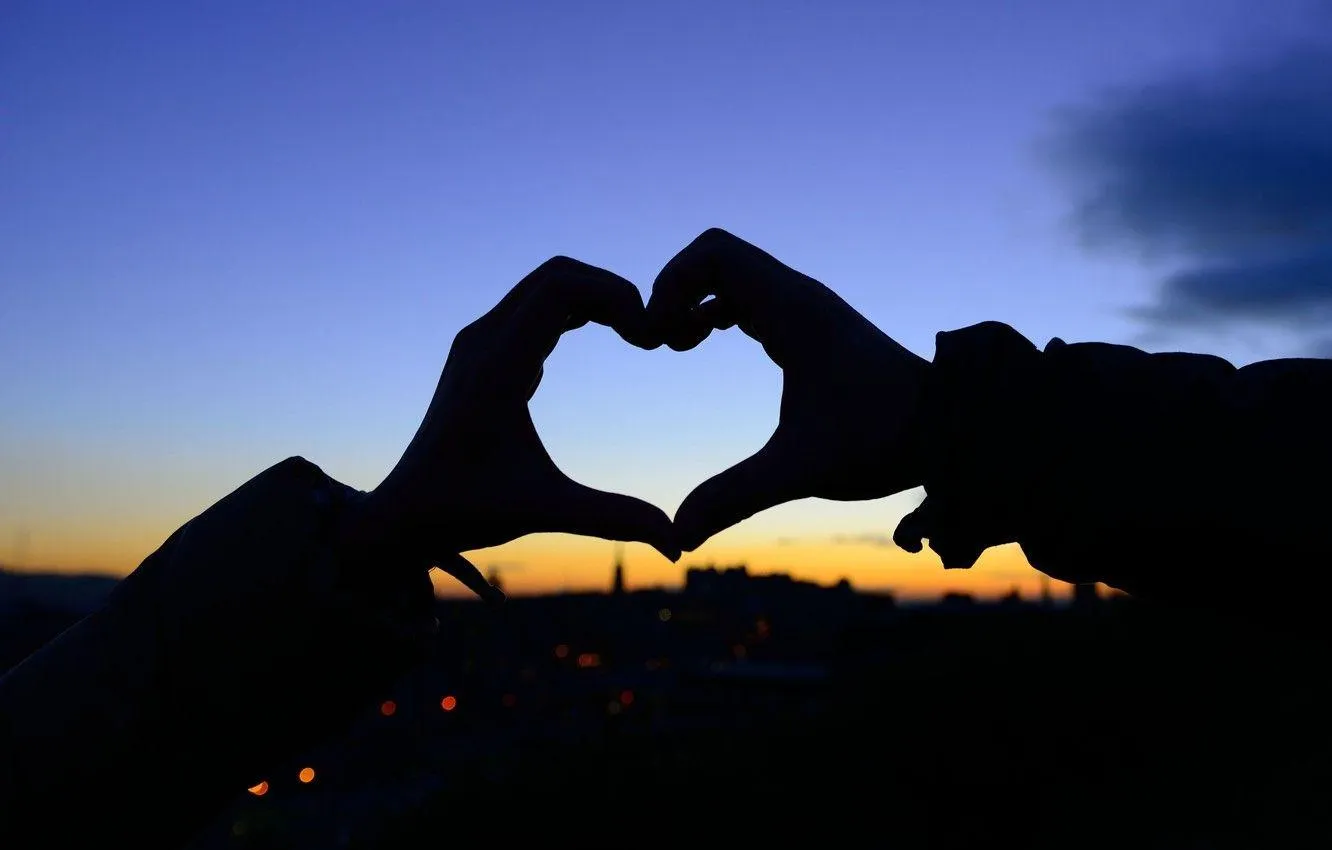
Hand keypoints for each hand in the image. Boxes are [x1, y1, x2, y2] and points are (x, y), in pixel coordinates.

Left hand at [356, 257, 680, 596]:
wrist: (402, 513)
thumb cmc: (464, 512)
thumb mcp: (545, 511)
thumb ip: (613, 519)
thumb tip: (678, 546)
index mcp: (497, 367)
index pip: (562, 287)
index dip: (617, 296)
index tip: (648, 338)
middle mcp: (483, 341)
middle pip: (558, 274)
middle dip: (612, 292)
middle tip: (650, 333)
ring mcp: (479, 343)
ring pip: (545, 286)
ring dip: (594, 298)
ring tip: (635, 334)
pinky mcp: (481, 352)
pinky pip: (534, 307)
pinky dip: (574, 310)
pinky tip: (605, 337)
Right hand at [644, 228, 928, 551]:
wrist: (950, 429)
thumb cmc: (883, 439)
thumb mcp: (800, 470)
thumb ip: (734, 497)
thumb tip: (678, 536)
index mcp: (793, 310)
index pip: (713, 253)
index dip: (670, 283)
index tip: (656, 337)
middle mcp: (799, 297)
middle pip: (715, 257)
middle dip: (674, 290)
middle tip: (658, 342)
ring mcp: (806, 308)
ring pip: (732, 275)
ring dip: (694, 300)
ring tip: (675, 346)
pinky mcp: (811, 326)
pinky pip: (750, 295)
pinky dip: (717, 310)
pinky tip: (706, 345)